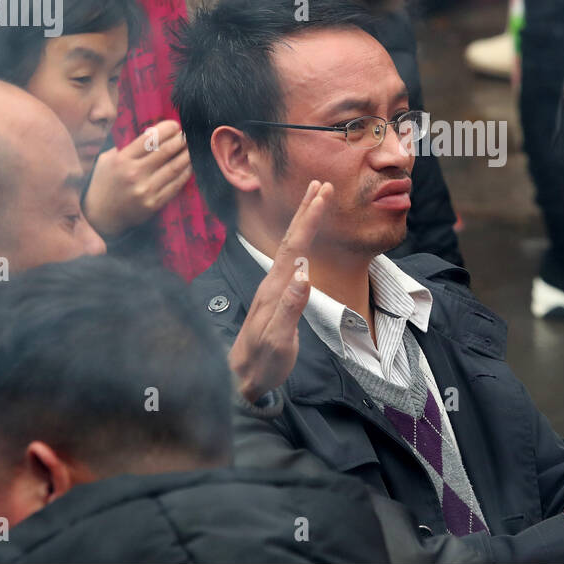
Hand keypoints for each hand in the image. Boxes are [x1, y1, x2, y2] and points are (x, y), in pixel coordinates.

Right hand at [83, 120, 191, 237]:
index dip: (167, 129)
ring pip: (175, 167)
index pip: (150, 138)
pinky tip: (190, 165)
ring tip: (192, 147)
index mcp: (122, 159)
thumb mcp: (107, 159)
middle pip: (166, 151)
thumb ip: (126, 146)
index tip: (176, 126)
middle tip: (188, 135)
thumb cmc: (104, 183)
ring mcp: (146, 190)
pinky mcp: (154, 204)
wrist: (101, 216)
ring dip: (188, 155)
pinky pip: (176, 185)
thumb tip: (152, 132)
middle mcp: (134, 174)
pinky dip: (186, 173)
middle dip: (181, 140)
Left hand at [229, 180, 332, 403]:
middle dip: (306, 210)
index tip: (322, 194)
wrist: (241, 380)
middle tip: (320, 184)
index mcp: (274, 289)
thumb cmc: (261, 364)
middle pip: (290, 239)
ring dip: (302, 222)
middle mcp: (271, 283)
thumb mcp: (278, 341)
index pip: (295, 247)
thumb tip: (305, 274)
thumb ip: (290, 308)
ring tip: (313, 200)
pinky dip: (301, 242)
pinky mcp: (275, 297)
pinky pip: (290, 260)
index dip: (309, 219)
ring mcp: (272, 289)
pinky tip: (305, 241)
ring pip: (289, 247)